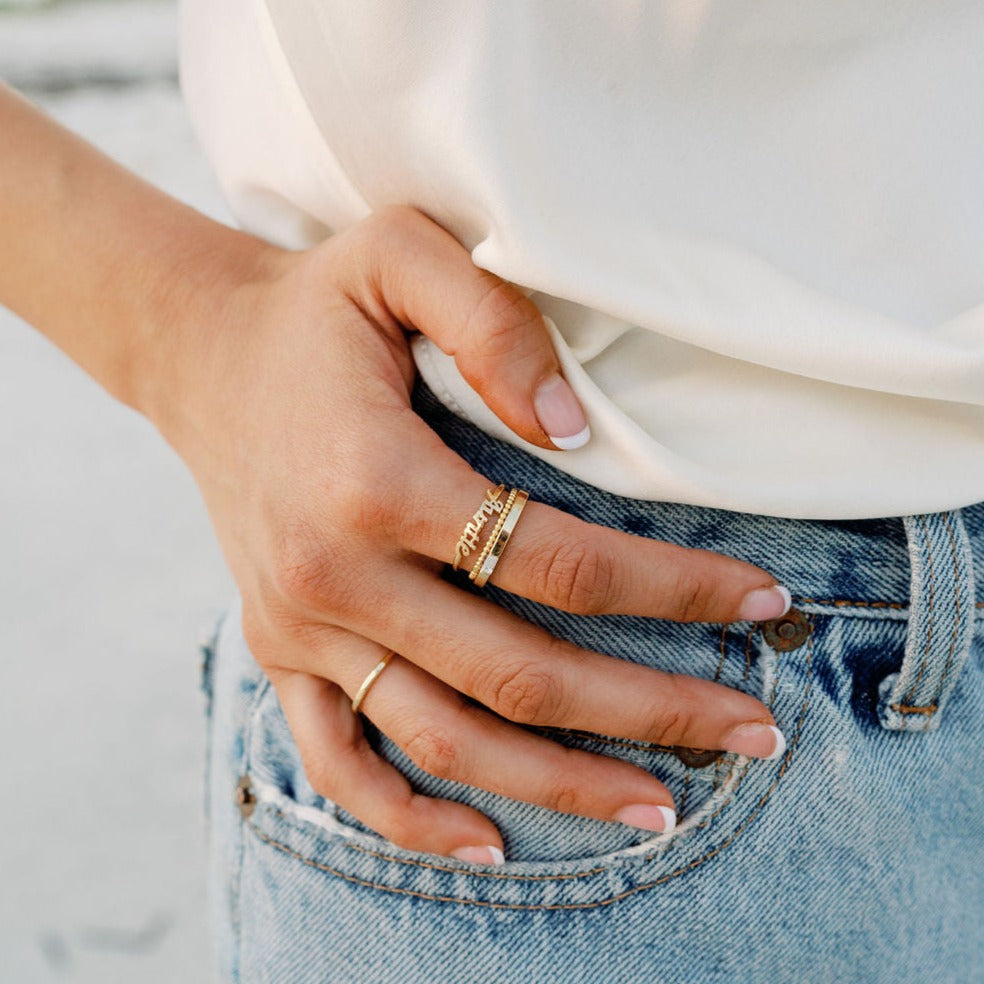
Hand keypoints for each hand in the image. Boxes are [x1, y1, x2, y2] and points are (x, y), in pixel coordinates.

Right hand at [152, 207, 789, 862]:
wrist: (204, 355)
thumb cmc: (317, 304)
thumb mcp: (403, 255)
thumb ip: (496, 327)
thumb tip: (575, 434)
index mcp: (375, 480)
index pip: (560, 562)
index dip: (675, 591)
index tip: (762, 602)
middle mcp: (333, 574)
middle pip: (521, 673)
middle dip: (652, 711)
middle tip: (753, 734)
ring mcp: (301, 626)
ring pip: (445, 737)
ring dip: (560, 783)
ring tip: (661, 810)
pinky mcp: (278, 650)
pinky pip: (340, 762)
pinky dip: (410, 818)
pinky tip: (488, 842)